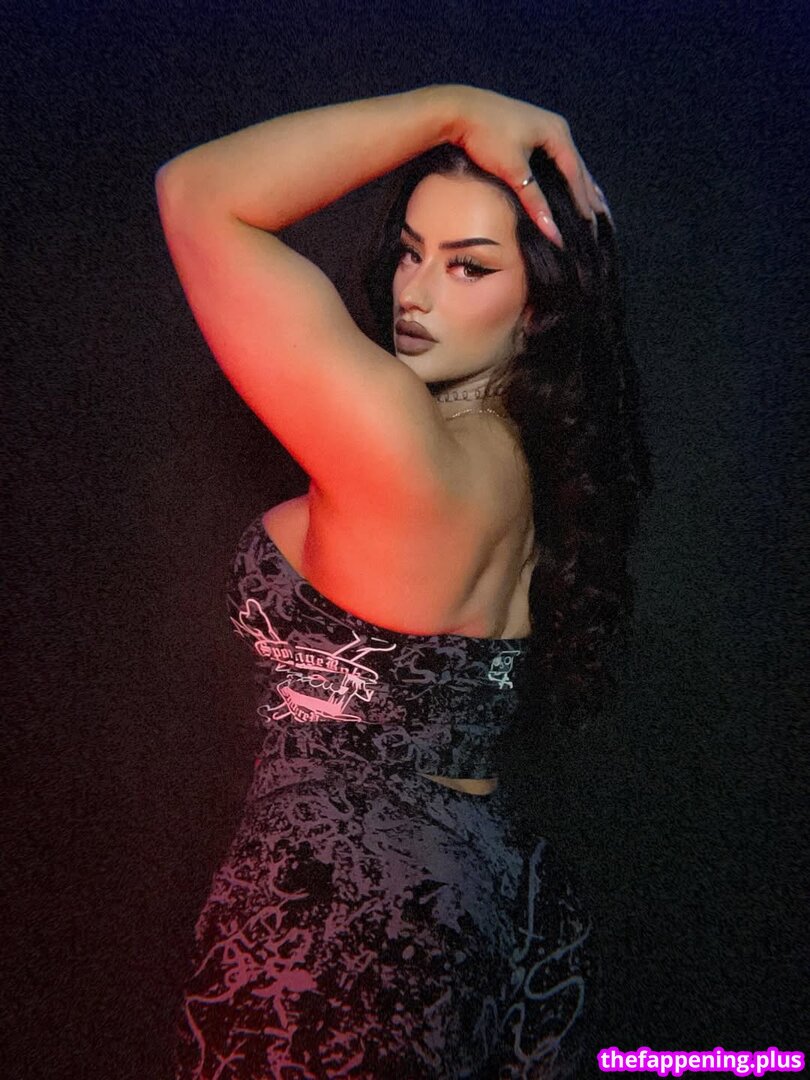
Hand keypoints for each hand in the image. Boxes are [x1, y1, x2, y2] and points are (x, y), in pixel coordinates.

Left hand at [445, 85, 607, 247]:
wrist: (458, 109)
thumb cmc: (485, 136)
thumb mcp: (513, 170)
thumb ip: (534, 201)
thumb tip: (552, 230)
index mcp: (556, 133)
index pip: (575, 174)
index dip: (583, 200)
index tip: (591, 223)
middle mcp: (555, 127)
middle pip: (577, 167)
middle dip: (589, 193)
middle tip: (601, 218)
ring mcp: (544, 126)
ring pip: (568, 162)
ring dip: (580, 183)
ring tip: (593, 204)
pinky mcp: (531, 130)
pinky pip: (556, 157)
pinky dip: (565, 173)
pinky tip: (568, 183)